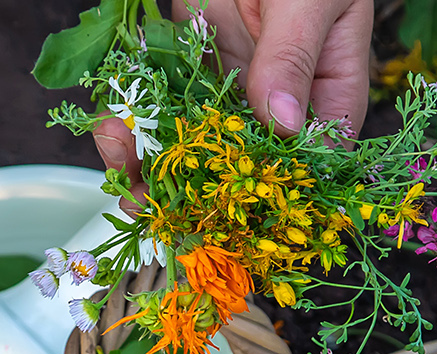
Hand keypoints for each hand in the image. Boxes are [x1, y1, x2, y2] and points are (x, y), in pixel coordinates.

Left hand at [93, 0, 373, 207]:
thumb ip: (292, 55)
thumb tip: (282, 123)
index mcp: (326, 91)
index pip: (306, 162)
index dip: (268, 196)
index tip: (226, 216)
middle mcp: (276, 95)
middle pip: (237, 164)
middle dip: (191, 188)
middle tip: (151, 204)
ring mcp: (229, 79)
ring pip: (191, 138)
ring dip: (151, 157)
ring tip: (119, 160)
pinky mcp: (189, 58)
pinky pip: (159, 97)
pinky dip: (132, 114)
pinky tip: (110, 123)